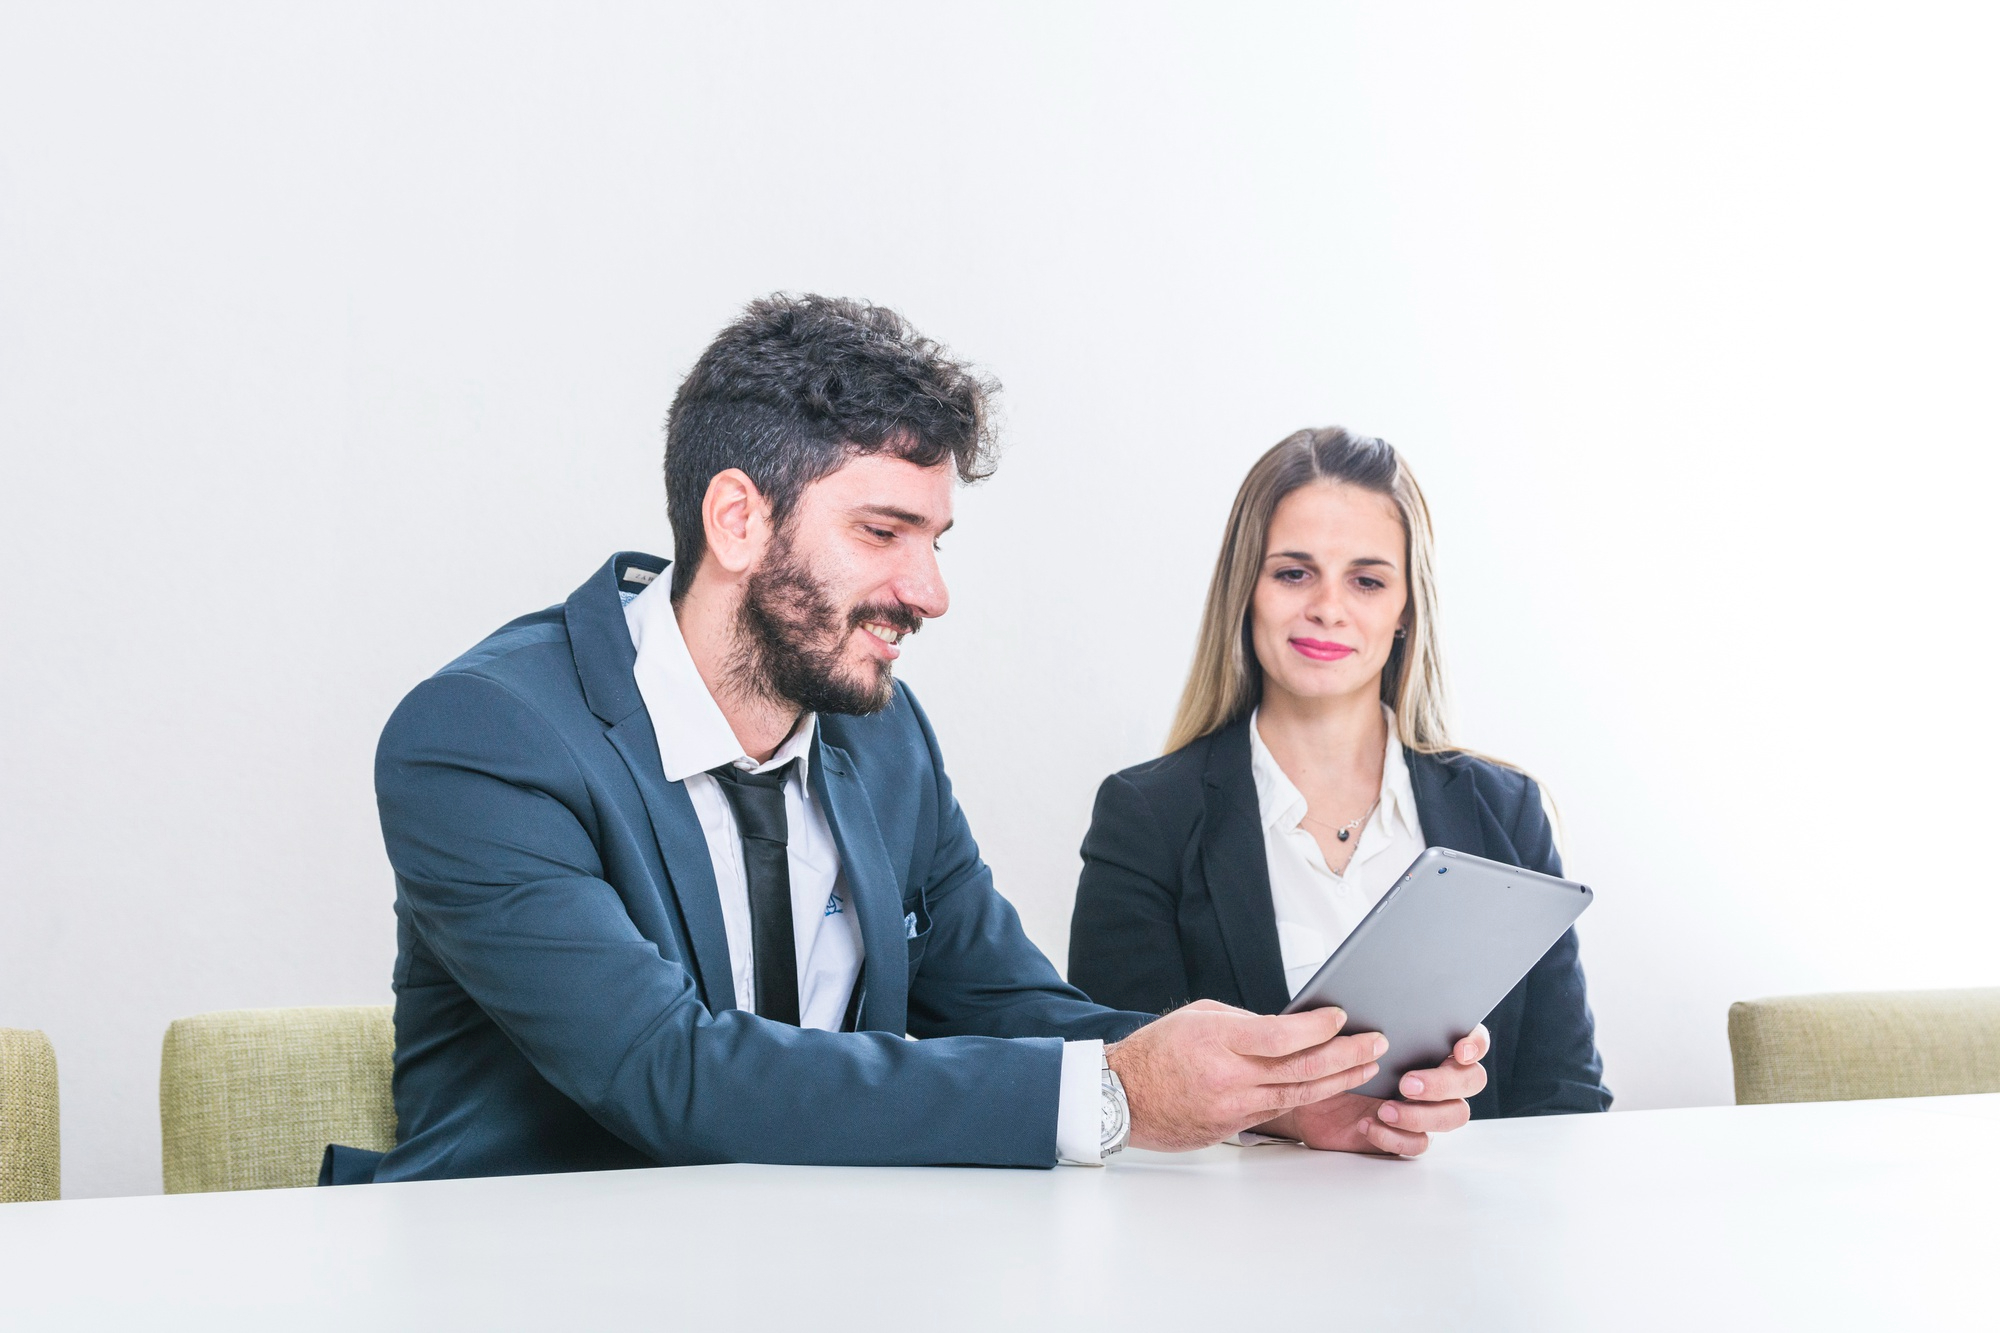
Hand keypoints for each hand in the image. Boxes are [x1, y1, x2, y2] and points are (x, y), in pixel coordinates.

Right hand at [1105, 999, 1387, 1151]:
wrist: (1121, 1098)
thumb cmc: (1156, 1052)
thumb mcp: (1198, 1017)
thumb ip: (1244, 1022)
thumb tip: (1288, 1027)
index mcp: (1218, 1040)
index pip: (1282, 1035)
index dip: (1318, 1028)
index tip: (1341, 1017)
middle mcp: (1229, 1076)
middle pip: (1302, 1068)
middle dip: (1346, 1055)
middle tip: (1375, 1043)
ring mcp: (1233, 1106)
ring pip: (1299, 1094)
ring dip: (1338, 1079)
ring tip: (1367, 1066)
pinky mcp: (1233, 1126)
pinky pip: (1279, 1109)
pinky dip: (1309, 1096)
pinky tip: (1330, 1086)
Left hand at [1256, 1024, 1489, 1156]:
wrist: (1306, 1089)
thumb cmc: (1330, 1052)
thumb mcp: (1341, 1031)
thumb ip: (1360, 1017)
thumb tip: (1362, 1007)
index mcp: (1430, 1042)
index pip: (1472, 1040)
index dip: (1475, 1044)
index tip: (1458, 1050)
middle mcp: (1437, 1074)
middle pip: (1471, 1081)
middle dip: (1443, 1083)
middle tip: (1406, 1083)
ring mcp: (1427, 1106)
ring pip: (1454, 1115)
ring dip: (1422, 1115)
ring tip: (1383, 1109)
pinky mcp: (1409, 1134)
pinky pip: (1420, 1143)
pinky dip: (1396, 1137)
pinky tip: (1368, 1125)